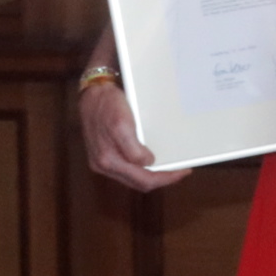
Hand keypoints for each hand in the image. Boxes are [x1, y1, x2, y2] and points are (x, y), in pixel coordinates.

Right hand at [75, 74, 192, 192]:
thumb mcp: (121, 124)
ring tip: (169, 167)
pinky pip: (128, 169)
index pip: (143, 180)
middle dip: (162, 178)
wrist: (92, 93)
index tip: (183, 171)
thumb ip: (132, 149)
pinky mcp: (104, 155)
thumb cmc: (107, 105)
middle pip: (140, 182)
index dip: (166, 178)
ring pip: (134, 178)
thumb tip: (148, 163)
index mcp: (107, 160)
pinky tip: (152, 161)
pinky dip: (143, 168)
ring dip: (152, 175)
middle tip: (180, 171)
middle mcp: (103, 165)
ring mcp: (102, 162)